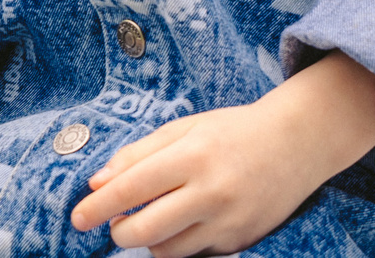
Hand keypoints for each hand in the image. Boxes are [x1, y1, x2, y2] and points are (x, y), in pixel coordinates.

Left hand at [70, 53, 374, 257]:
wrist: (297, 144)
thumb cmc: (234, 131)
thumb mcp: (185, 128)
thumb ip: (139, 153)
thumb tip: (97, 183)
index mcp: (193, 155)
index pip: (134, 186)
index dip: (100, 205)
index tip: (77, 217)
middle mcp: (212, 192)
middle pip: (146, 229)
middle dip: (120, 232)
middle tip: (113, 223)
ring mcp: (228, 222)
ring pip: (168, 250)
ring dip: (148, 240)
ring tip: (149, 218)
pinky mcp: (241, 241)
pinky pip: (195, 253)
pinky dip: (179, 243)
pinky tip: (184, 221)